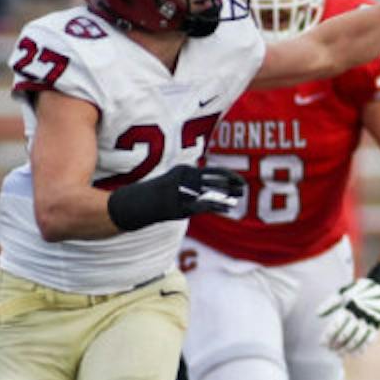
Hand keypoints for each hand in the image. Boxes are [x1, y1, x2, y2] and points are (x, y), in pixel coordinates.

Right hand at [106, 164, 245, 232]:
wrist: (135, 204)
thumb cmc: (157, 194)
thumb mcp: (174, 184)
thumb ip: (191, 184)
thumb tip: (210, 189)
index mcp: (185, 171)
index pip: (212, 172)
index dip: (229, 176)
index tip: (240, 181)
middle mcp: (184, 179)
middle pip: (214, 181)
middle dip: (231, 185)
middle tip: (244, 188)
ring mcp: (182, 192)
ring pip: (210, 193)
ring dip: (226, 196)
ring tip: (238, 199)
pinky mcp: (178, 205)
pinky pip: (202, 205)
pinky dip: (216, 206)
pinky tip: (227, 208)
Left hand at [316, 264, 379, 355]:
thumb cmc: (358, 291)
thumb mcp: (343, 292)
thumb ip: (329, 303)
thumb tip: (318, 314)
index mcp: (349, 306)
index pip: (336, 325)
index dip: (328, 336)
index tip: (322, 344)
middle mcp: (359, 315)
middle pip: (345, 334)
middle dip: (336, 344)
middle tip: (330, 350)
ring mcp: (369, 321)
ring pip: (357, 339)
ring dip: (347, 348)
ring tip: (339, 354)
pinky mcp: (377, 325)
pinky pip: (369, 339)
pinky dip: (362, 348)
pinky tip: (355, 354)